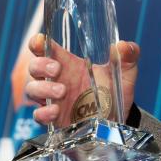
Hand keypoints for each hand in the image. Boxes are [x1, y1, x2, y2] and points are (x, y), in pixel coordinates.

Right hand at [24, 33, 139, 126]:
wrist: (117, 120)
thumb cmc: (116, 91)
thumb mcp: (125, 72)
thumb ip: (128, 55)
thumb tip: (123, 45)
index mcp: (69, 63)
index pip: (45, 48)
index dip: (38, 42)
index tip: (41, 41)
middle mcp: (57, 79)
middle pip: (34, 67)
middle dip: (40, 65)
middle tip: (57, 69)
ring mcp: (53, 99)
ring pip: (32, 89)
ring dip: (43, 89)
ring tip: (62, 91)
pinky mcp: (54, 118)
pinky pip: (38, 114)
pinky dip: (43, 112)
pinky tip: (55, 111)